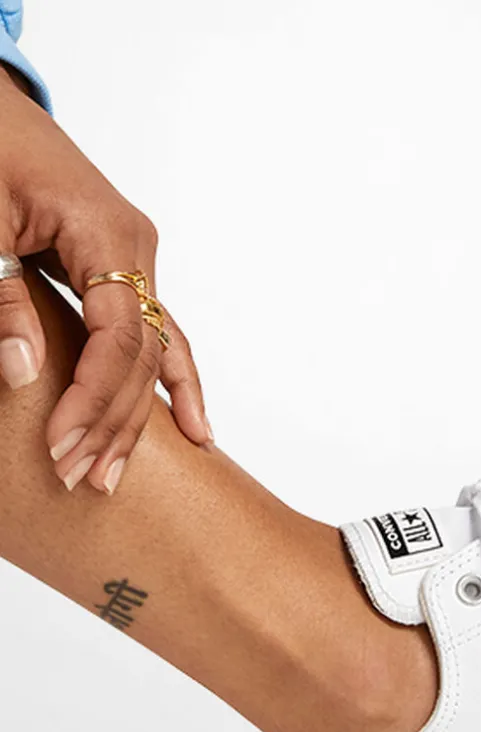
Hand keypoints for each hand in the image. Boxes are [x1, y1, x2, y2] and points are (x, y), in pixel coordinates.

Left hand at [0, 66, 210, 493]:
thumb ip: (2, 299)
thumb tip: (22, 375)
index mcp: (109, 233)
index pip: (118, 340)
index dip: (93, 400)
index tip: (61, 447)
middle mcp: (136, 248)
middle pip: (141, 357)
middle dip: (112, 423)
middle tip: (81, 479)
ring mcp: (136, 258)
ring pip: (152, 353)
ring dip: (136, 416)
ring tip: (115, 475)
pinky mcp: (120, 265)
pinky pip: (156, 334)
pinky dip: (171, 381)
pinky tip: (192, 428)